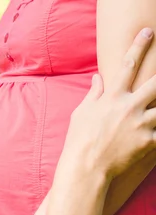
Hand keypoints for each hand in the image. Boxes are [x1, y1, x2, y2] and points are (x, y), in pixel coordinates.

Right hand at [62, 28, 155, 180]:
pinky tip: (154, 134)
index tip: (148, 32)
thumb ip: (93, 94)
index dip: (139, 46)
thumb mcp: (81, 114)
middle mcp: (129, 107)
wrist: (85, 168)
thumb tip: (97, 77)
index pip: (127, 65)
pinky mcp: (149, 141)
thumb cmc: (79, 140)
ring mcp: (141, 124)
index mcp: (112, 97)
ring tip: (154, 111)